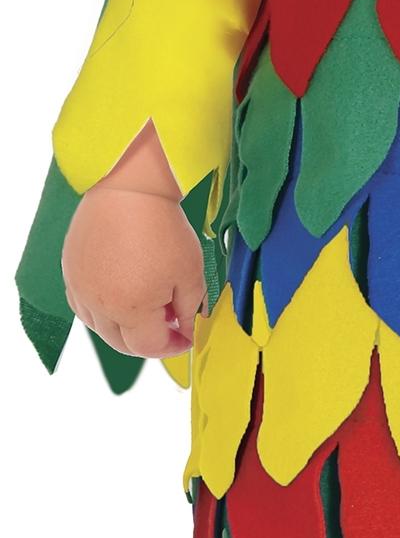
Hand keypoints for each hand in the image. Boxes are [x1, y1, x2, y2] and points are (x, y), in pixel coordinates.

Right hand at [61, 187, 207, 357]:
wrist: (129, 189)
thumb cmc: (161, 227)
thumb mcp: (190, 273)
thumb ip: (188, 310)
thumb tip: (186, 329)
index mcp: (130, 311)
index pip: (149, 347)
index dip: (172, 346)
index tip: (186, 336)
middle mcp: (99, 305)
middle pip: (122, 342)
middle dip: (149, 340)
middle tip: (170, 324)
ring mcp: (80, 288)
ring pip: (100, 326)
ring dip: (124, 326)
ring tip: (147, 305)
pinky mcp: (70, 271)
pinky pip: (84, 303)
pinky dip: (102, 308)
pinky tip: (120, 292)